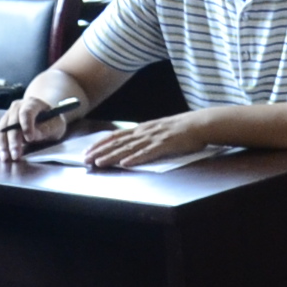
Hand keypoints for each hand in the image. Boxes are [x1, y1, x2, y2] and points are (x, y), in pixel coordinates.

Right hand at [0, 94, 71, 160]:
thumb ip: (46, 129)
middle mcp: (17, 107)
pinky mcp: (2, 125)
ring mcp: (8, 115)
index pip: (26, 112)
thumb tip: (33, 137)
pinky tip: (2, 155)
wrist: (44, 117)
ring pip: (1, 129)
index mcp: (33, 103)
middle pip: (11, 122)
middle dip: (13, 140)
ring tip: (6, 158)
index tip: (30, 139)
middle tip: (16, 155)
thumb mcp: (56, 125)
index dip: (27, 126)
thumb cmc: (52, 121)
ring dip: (2, 145)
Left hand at [85, 111, 212, 170]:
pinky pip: (148, 153)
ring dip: (112, 156)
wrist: (201, 123)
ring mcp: (154, 138)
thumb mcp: (159, 129)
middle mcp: (145, 132)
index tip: (87, 150)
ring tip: (99, 163)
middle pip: (118, 142)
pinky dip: (135, 158)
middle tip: (85, 159)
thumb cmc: (183, 128)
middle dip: (100, 151)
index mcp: (143, 128)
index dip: (100, 143)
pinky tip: (125, 163)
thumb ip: (146, 136)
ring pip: (129, 148)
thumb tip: (132, 144)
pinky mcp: (165, 145)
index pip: (116, 135)